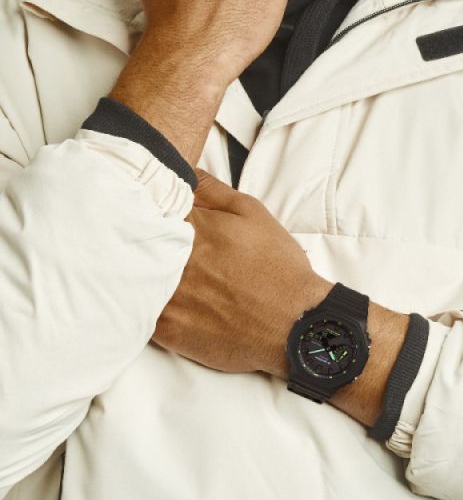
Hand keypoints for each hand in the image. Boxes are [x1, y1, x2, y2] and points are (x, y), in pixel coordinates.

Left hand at [150, 169, 331, 372]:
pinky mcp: (165, 328)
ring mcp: (165, 295)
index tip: (151, 207)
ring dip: (138, 268)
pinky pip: (139, 310)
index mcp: (191, 226)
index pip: (149, 203)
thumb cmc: (278, 269)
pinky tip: (171, 300)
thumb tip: (184, 171)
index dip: (149, 204)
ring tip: (164, 272)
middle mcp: (172, 259)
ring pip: (132, 274)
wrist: (294, 323)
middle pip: (134, 237)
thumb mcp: (253, 214)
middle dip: (140, 235)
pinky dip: (146, 302)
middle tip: (152, 241)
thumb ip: (212, 190)